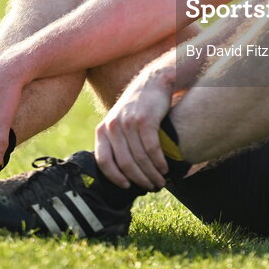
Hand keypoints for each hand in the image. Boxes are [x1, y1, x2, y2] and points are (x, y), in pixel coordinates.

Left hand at [94, 65, 172, 189]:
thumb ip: (116, 141)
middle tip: (151, 187)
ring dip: (152, 174)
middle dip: (139, 179)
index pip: (104, 161)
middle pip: (124, 163)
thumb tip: (120, 172)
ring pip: (139, 158)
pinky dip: (159, 162)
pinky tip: (165, 168)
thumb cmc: (138, 106)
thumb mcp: (119, 121)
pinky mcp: (145, 120)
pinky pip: (151, 149)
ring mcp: (128, 122)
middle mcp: (112, 126)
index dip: (115, 177)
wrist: (153, 82)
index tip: (128, 187)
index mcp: (103, 129)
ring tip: (160, 180)